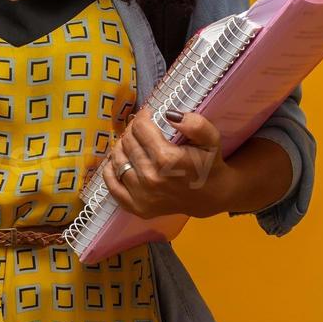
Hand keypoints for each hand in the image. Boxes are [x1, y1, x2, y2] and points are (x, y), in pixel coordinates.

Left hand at [99, 106, 229, 219]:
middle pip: (128, 142)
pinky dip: (110, 169)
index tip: (148, 114)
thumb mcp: (211, 139)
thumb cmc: (208, 164)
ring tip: (132, 142)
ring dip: (121, 146)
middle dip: (132, 130)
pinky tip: (119, 160)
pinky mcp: (136, 207)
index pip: (140, 128)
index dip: (142, 117)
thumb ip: (195, 124)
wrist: (210, 196)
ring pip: (117, 159)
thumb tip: (169, 115)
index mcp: (167, 160)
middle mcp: (151, 179)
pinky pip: (111, 183)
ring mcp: (141, 196)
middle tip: (141, 128)